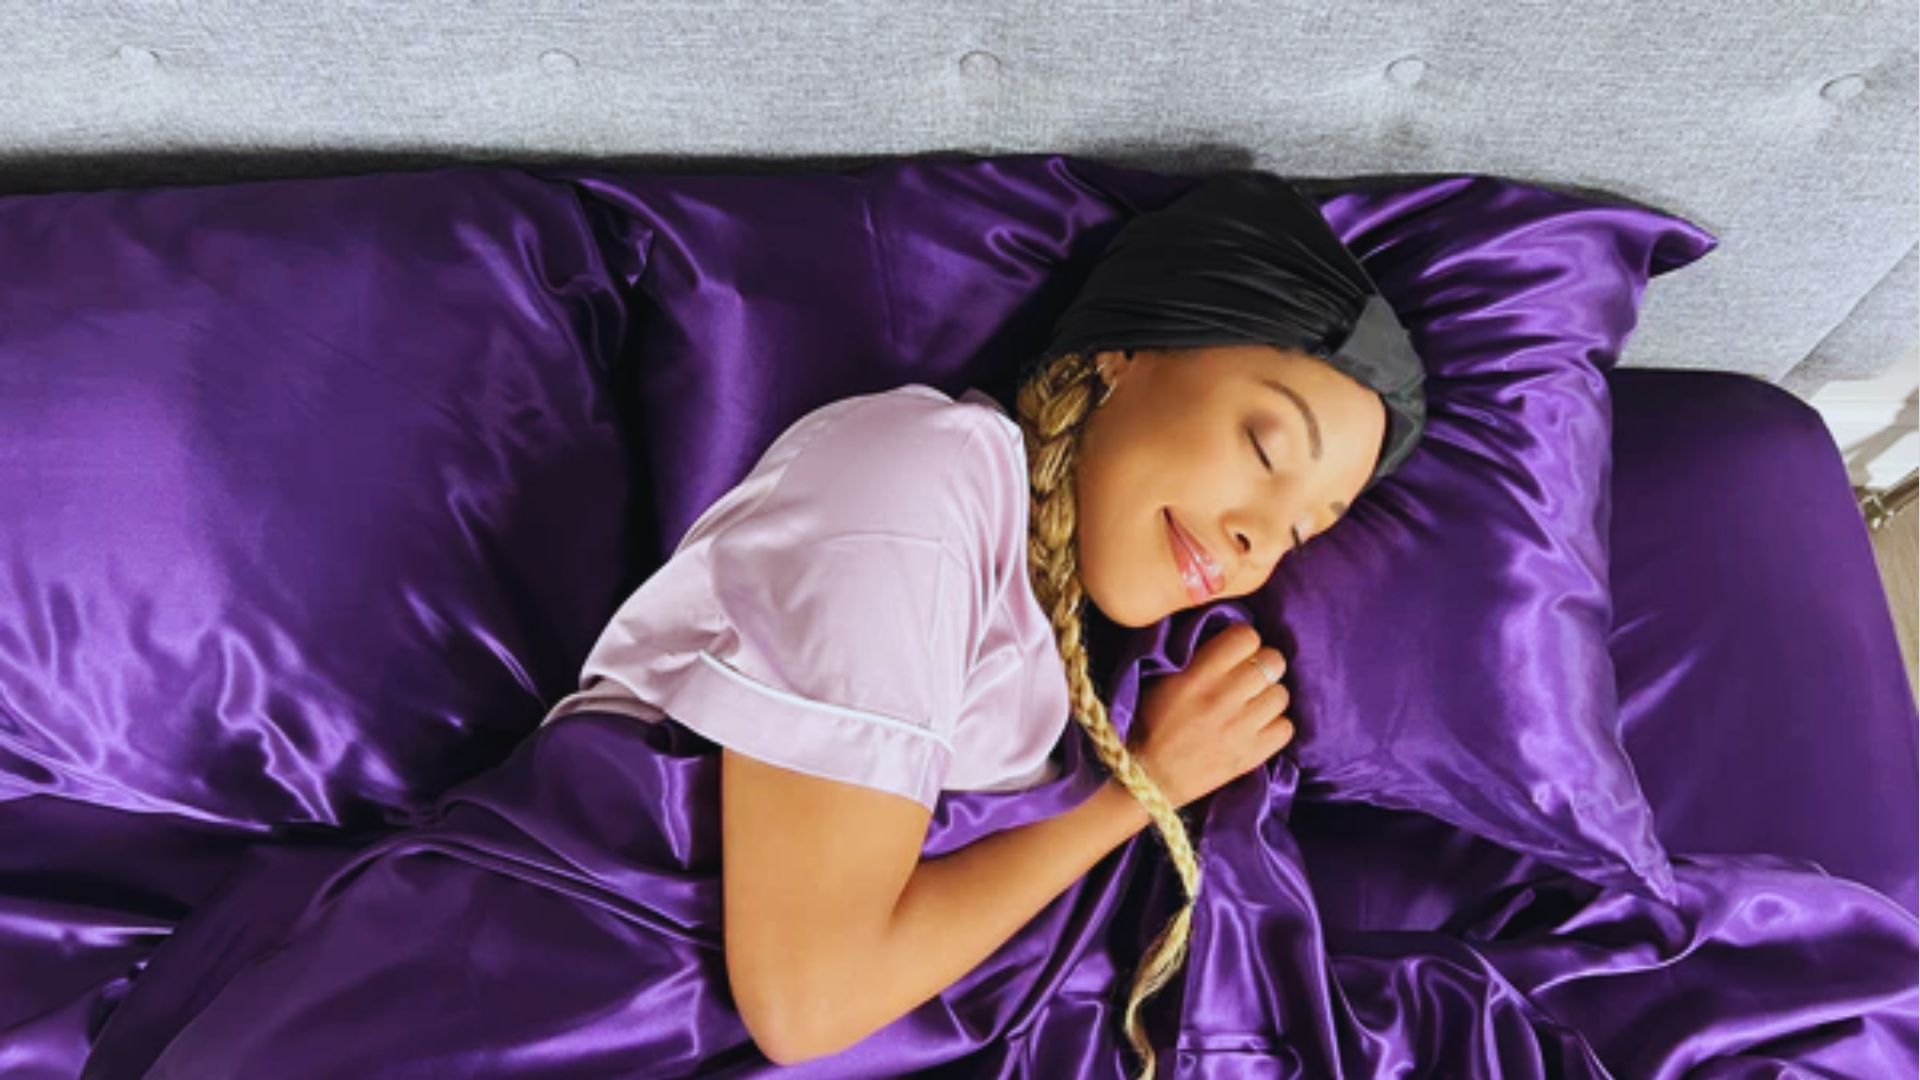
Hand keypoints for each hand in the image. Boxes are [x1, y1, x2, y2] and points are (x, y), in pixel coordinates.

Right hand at [1125, 622, 1295, 809]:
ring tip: (1252, 704)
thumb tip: (1227, 639)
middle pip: (1273, 661)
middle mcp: (1223, 697)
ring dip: (1269, 696)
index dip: (1244, 642)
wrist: (1148, 776)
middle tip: (1249, 677)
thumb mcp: (1163, 679)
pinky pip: (1286, 728)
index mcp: (1198, 675)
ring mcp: (1240, 728)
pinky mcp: (1251, 756)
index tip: (1237, 653)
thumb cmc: (1150, 723)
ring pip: (1282, 694)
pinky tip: (1258, 726)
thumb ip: (1197, 658)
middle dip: (1263, 665)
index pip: (1246, 637)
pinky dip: (1275, 726)